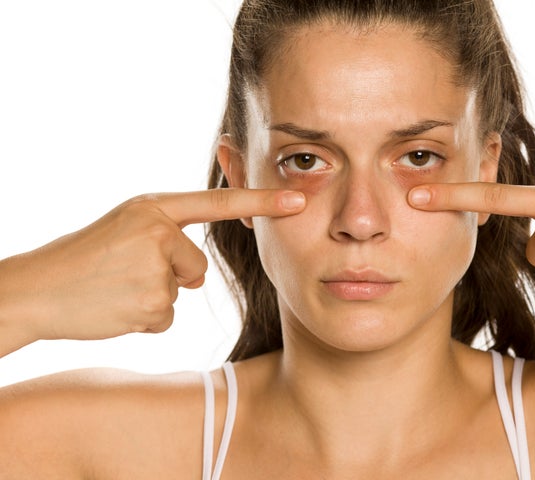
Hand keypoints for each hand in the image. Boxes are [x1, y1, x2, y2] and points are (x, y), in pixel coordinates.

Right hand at [0, 188, 305, 354]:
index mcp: (153, 207)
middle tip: (123, 274)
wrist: (35, 290)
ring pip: (180, 294)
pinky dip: (143, 320)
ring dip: (154, 300)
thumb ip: (166, 236)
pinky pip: (165, 318)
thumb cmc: (82, 260)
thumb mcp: (124, 228)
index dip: (262, 201)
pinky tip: (114, 308)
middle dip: (171, 279)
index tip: (298, 200)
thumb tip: (196, 275)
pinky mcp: (149, 302)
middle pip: (197, 267)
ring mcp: (154, 266)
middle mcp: (157, 230)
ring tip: (116, 290)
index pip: (218, 203)